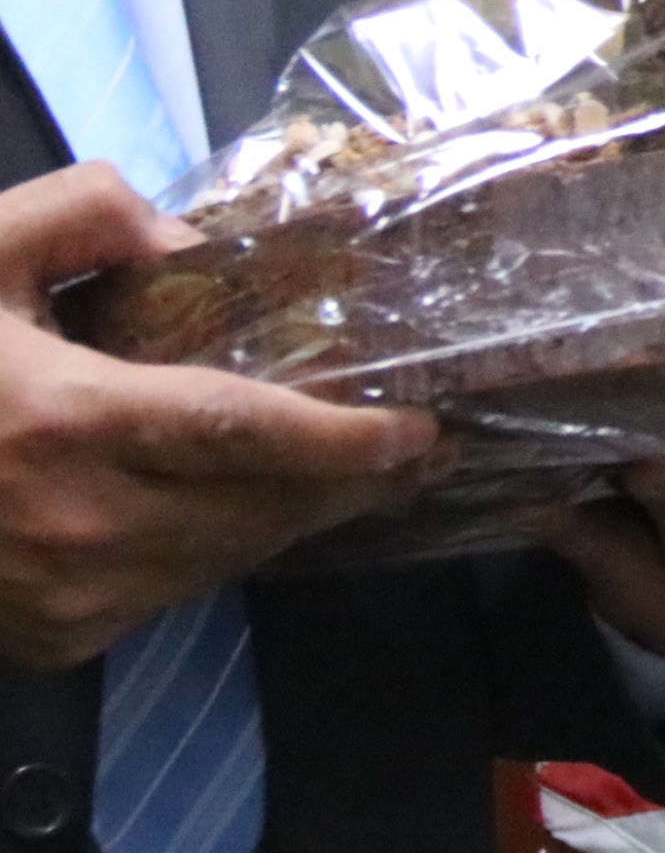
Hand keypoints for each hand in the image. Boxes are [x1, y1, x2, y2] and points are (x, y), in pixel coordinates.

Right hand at [0, 164, 442, 666]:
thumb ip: (84, 216)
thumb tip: (185, 241)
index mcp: (64, 420)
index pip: (238, 432)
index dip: (338, 436)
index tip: (415, 427)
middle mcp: (78, 522)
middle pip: (255, 508)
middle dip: (348, 483)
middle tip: (419, 452)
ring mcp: (67, 594)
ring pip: (224, 559)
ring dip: (294, 520)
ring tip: (356, 479)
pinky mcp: (57, 636)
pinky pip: (175, 592)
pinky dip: (221, 553)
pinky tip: (250, 513)